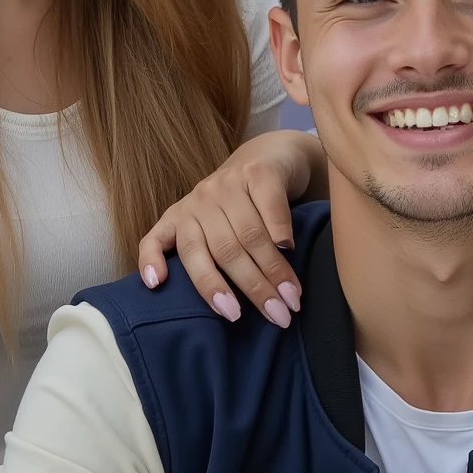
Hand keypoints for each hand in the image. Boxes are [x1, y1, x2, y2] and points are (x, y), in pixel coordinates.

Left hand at [136, 131, 317, 325]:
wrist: (268, 156)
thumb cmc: (239, 208)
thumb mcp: (210, 231)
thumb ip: (207, 260)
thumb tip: (229, 310)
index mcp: (180, 220)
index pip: (186, 255)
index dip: (203, 284)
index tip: (223, 312)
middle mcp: (199, 200)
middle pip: (224, 252)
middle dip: (252, 289)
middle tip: (277, 317)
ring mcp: (226, 183)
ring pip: (248, 233)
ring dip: (272, 270)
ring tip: (291, 298)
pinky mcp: (257, 171)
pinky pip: (267, 204)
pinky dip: (278, 228)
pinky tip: (289, 249)